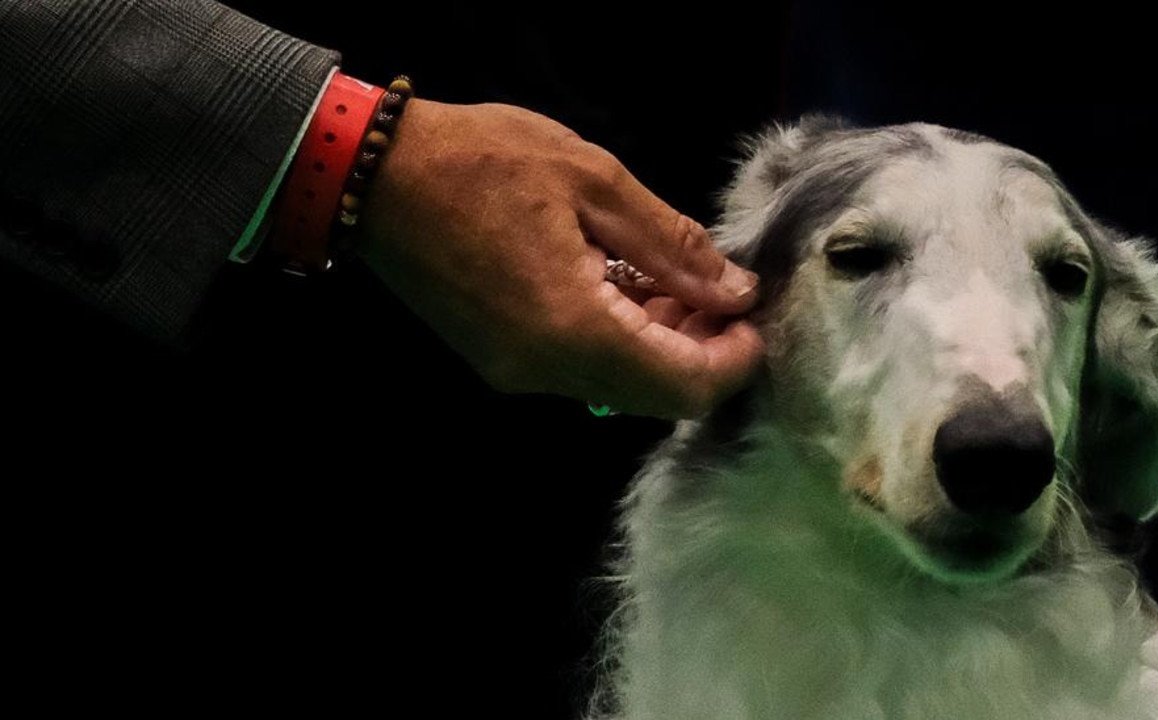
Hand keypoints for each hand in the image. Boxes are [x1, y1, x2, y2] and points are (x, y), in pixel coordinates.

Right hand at [359, 100, 763, 418]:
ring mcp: (518, 372)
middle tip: (722, 293)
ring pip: (619, 387)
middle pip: (655, 397)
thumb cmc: (484, 160)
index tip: (754, 314)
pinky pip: (581, 370)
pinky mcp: (500, 361)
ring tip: (679, 282)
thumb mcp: (594, 181)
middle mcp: (545, 370)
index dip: (734, 360)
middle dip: (704, 354)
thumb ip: (673, 244)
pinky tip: (629, 288)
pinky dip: (621, 341)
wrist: (373, 174)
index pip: (683, 384)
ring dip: (664, 347)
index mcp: (574, 327)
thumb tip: (735, 292)